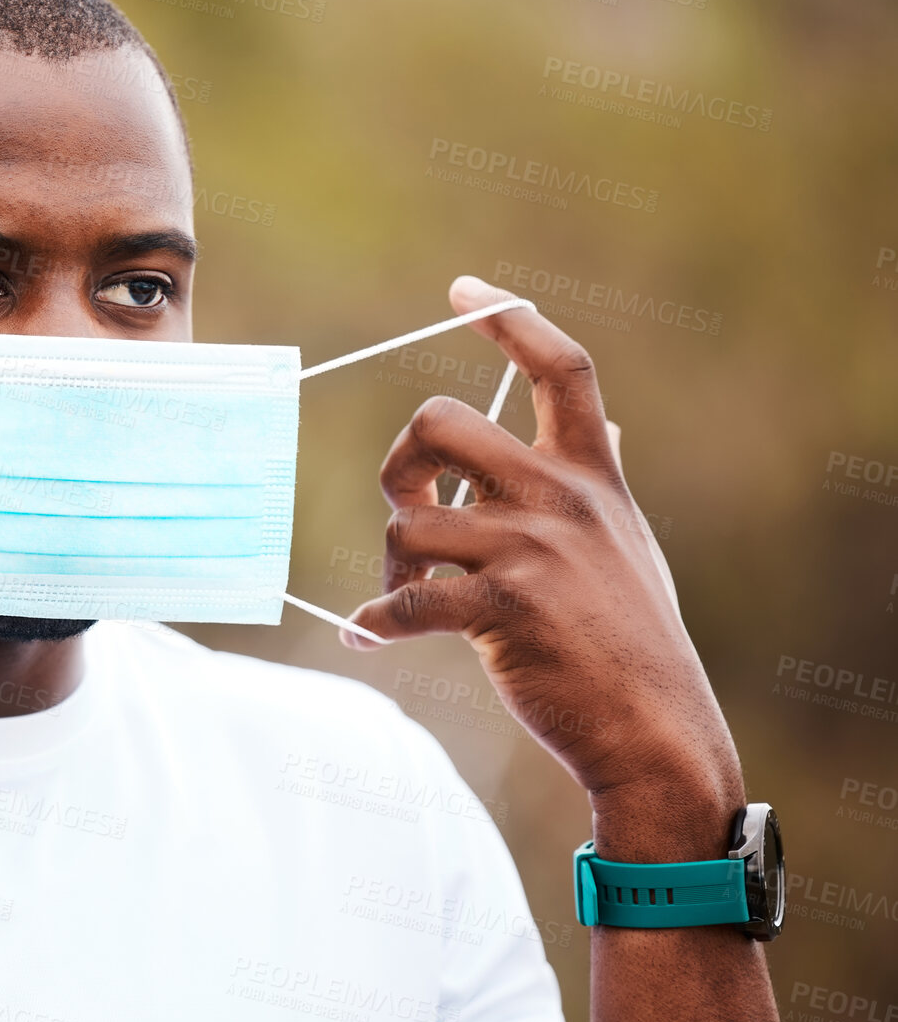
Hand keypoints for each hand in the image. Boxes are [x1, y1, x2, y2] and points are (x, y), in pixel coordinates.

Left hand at [345, 276, 742, 856]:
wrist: (655, 732)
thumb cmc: (631, 638)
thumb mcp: (630, 544)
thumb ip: (604, 480)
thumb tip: (611, 425)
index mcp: (591, 476)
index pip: (561, 367)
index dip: (510, 317)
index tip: (462, 289)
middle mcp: (562, 499)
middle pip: (440, 421)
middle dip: (400, 462)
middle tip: (408, 510)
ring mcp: (533, 552)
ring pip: (407, 521)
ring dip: (389, 565)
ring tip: (405, 598)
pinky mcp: (504, 610)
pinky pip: (405, 603)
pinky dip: (373, 624)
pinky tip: (366, 639)